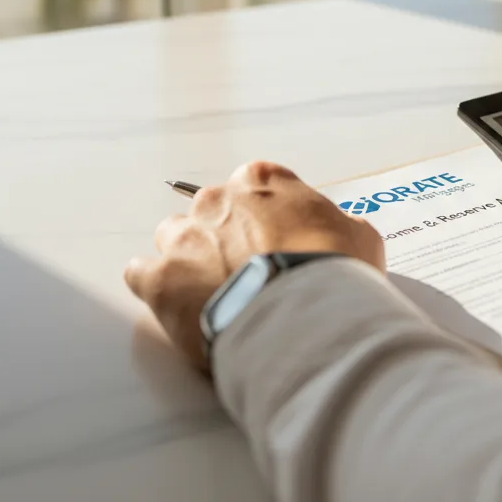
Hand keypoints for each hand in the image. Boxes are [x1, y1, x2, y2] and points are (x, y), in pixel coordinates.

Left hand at [125, 161, 384, 370]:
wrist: (303, 320)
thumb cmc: (334, 272)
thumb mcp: (360, 236)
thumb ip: (339, 226)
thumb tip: (340, 233)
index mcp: (263, 181)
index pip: (254, 187)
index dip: (265, 217)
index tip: (275, 240)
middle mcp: (218, 199)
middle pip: (211, 211)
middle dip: (224, 236)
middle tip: (247, 271)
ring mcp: (185, 238)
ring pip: (173, 238)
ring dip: (188, 259)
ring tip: (212, 293)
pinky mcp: (160, 280)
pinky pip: (141, 274)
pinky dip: (156, 288)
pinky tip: (176, 306)